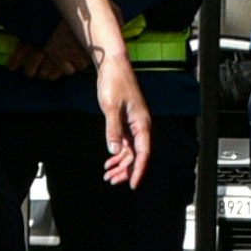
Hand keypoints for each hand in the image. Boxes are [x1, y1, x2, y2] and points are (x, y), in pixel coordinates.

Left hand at [92, 40, 150, 181]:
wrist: (113, 65)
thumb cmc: (115, 83)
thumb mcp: (111, 108)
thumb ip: (113, 130)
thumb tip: (113, 151)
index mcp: (142, 124)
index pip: (143, 153)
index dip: (138, 170)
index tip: (132, 184)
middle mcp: (140, 126)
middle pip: (137, 155)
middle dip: (125, 170)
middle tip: (112, 181)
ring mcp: (133, 125)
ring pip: (130, 151)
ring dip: (120, 164)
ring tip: (107, 175)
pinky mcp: (126, 121)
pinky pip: (124, 143)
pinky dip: (117, 154)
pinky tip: (109, 162)